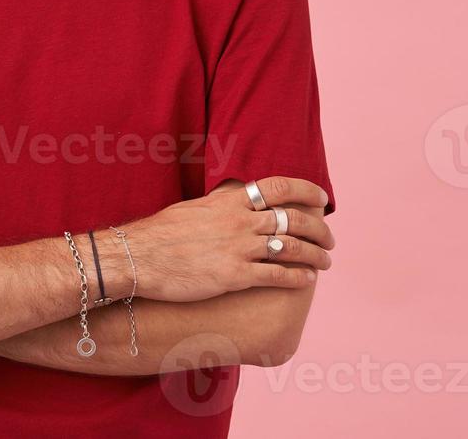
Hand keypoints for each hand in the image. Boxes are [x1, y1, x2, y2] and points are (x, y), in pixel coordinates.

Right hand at [114, 176, 333, 302]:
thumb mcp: (194, 208)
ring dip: (316, 255)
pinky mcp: (234, 276)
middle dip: (319, 229)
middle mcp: (239, 221)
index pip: (279, 187)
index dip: (307, 191)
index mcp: (229, 201)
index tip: (322, 199)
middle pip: (294, 219)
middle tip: (329, 239)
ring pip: (292, 248)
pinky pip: (277, 275)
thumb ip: (221, 206)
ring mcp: (238, 249)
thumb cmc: (161, 234)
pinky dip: (298, 277)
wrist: (139, 257)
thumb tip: (235, 202)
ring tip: (325, 262)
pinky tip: (307, 280)